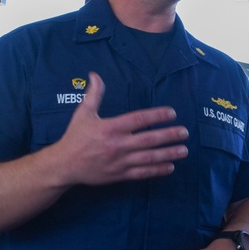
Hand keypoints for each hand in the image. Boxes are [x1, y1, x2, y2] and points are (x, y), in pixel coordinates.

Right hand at [53, 72, 189, 186]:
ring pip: (149, 158)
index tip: (172, 113)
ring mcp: (119, 161)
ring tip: (184, 150)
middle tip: (185, 132)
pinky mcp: (119, 175)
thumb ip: (94, 94)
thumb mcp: (83, 113)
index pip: (139, 120)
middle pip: (148, 140)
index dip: (157, 116)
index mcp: (110, 128)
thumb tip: (95, 74)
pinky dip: (157, 170)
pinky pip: (142, 173)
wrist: (64, 165)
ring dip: (168, 154)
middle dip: (169, 136)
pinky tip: (170, 167)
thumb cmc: (75, 137)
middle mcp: (117, 145)